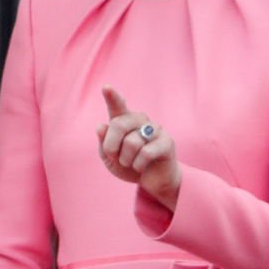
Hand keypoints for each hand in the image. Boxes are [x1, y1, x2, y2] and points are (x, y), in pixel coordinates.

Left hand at [97, 86, 181, 210]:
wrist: (153, 181)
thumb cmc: (129, 166)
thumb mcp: (110, 158)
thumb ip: (104, 143)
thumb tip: (100, 126)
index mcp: (124, 120)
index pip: (117, 105)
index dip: (112, 96)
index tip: (106, 87)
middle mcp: (140, 120)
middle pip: (118, 124)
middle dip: (111, 146)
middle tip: (115, 157)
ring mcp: (155, 128)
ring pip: (131, 142)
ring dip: (126, 159)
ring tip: (131, 163)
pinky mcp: (167, 141)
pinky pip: (145, 153)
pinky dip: (138, 165)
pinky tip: (142, 166)